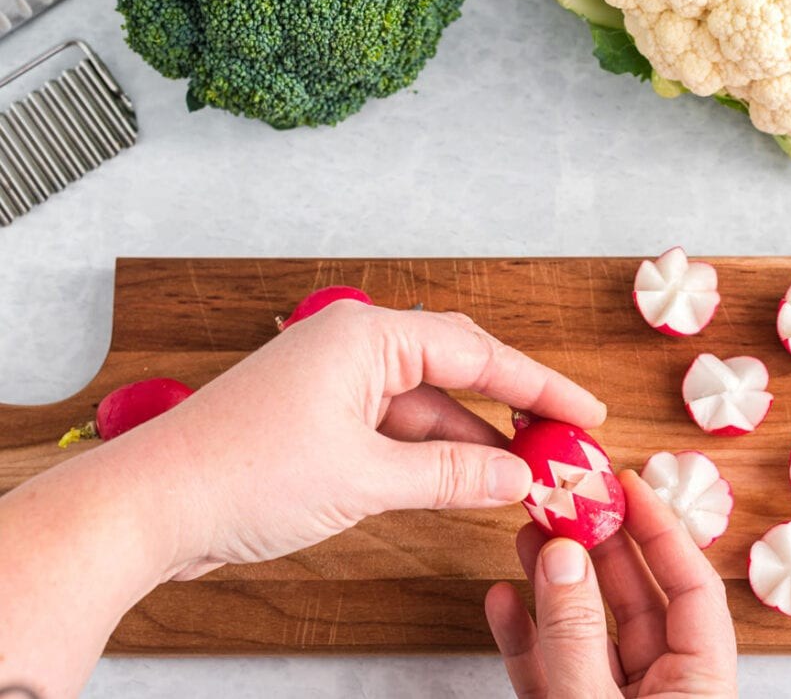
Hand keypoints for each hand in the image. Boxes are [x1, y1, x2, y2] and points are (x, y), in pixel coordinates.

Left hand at [139, 301, 605, 578]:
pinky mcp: (323, 423)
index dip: (540, 386)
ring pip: (429, 408)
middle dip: (513, 410)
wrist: (151, 508)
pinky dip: (434, 460)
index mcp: (365, 336)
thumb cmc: (242, 474)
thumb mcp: (364, 477)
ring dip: (474, 444)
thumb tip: (516, 478)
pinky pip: (397, 433)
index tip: (585, 413)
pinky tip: (471, 485)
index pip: (476, 352)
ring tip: (529, 476)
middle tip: (565, 443)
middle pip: (458, 370)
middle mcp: (354, 349)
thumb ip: (449, 476)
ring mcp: (337, 386)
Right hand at [484, 470, 737, 697]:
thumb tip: (563, 558)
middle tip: (569, 502)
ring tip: (529, 535)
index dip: (661, 531)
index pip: (693, 589)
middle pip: (636, 601)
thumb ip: (575, 637)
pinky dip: (524, 637)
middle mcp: (662, 691)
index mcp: (699, 685)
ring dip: (554, 584)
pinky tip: (503, 600)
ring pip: (585, 632)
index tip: (627, 485)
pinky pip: (549, 670)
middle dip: (597, 547)